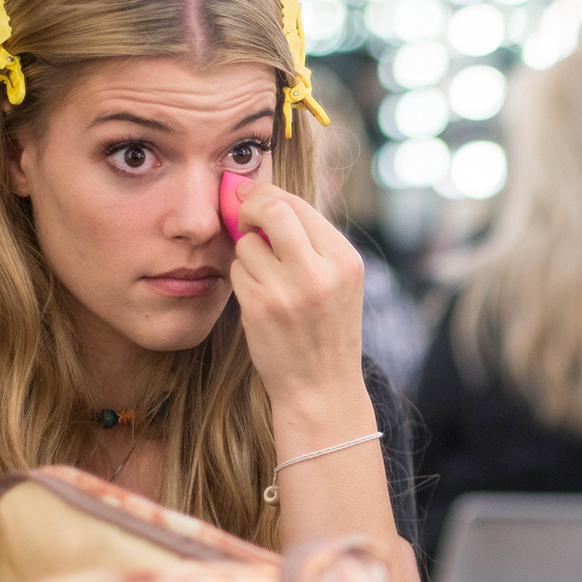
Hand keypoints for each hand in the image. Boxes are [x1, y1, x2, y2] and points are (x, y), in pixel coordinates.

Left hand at [227, 179, 366, 416]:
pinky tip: (259, 299)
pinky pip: (237, 271)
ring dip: (247, 254)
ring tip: (265, 278)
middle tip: (243, 219)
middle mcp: (320, 271)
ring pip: (248, 243)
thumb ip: (310, 240)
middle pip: (272, 209)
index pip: (298, 204)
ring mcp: (288, 290)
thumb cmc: (326, 329)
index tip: (252, 197)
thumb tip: (259, 194)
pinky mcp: (261, 308)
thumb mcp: (339, 281)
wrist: (321, 387)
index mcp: (345, 259)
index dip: (267, 194)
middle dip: (249, 207)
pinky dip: (242, 279)